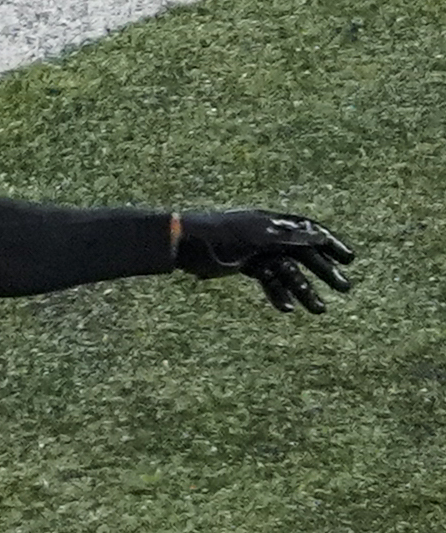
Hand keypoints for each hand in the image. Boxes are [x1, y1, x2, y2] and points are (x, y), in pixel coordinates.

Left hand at [176, 211, 356, 312]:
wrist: (183, 244)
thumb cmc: (219, 235)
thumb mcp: (257, 236)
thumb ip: (289, 237)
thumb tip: (321, 238)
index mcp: (275, 222)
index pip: (311, 231)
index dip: (332, 244)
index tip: (350, 259)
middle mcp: (271, 235)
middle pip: (304, 254)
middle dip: (324, 271)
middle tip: (344, 288)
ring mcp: (258, 252)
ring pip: (288, 272)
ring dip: (304, 290)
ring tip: (319, 310)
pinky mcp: (245, 266)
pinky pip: (268, 281)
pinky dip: (278, 294)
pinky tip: (288, 308)